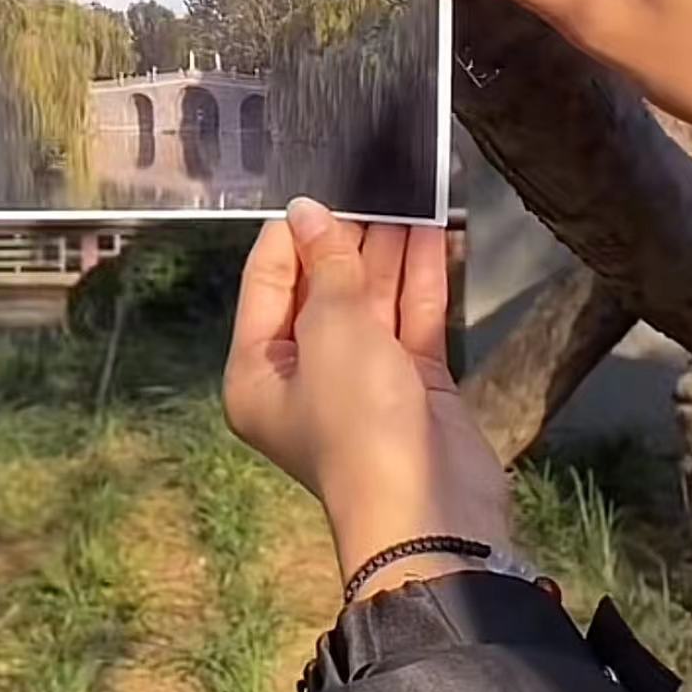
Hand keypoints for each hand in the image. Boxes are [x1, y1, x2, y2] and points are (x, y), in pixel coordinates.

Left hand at [223, 199, 510, 595]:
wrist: (428, 512)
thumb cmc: (359, 424)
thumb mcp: (332, 331)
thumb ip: (326, 267)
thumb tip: (310, 213)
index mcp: (257, 371)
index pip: (265, 283)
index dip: (292, 235)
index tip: (320, 187)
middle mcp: (304, 374)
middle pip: (320, 288)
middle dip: (347, 237)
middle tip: (372, 179)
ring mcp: (362, 380)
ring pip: (372, 300)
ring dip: (389, 250)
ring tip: (407, 190)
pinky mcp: (413, 385)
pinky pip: (412, 320)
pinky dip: (421, 279)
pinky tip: (434, 231)